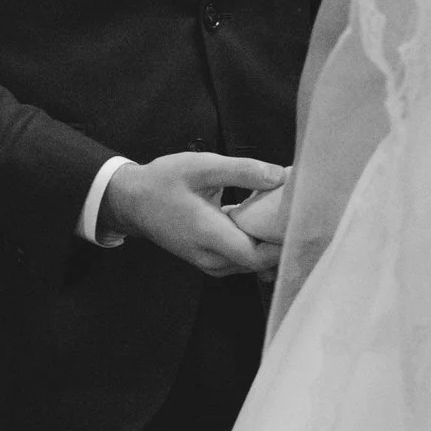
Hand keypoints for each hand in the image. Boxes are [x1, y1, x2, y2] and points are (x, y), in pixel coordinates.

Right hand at [99, 153, 285, 276]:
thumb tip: (280, 176)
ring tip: (284, 215)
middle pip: (258, 262)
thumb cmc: (164, 182)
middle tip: (299, 214)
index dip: (281, 243)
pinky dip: (255, 245)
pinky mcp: (208, 259)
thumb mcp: (202, 167)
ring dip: (269, 244)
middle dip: (280, 241)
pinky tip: (263, 222)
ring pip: (250, 263)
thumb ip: (242, 171)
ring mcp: (209, 263)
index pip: (257, 256)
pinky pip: (240, 259)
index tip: (299, 219)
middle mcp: (210, 258)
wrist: (131, 202)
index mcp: (208, 236)